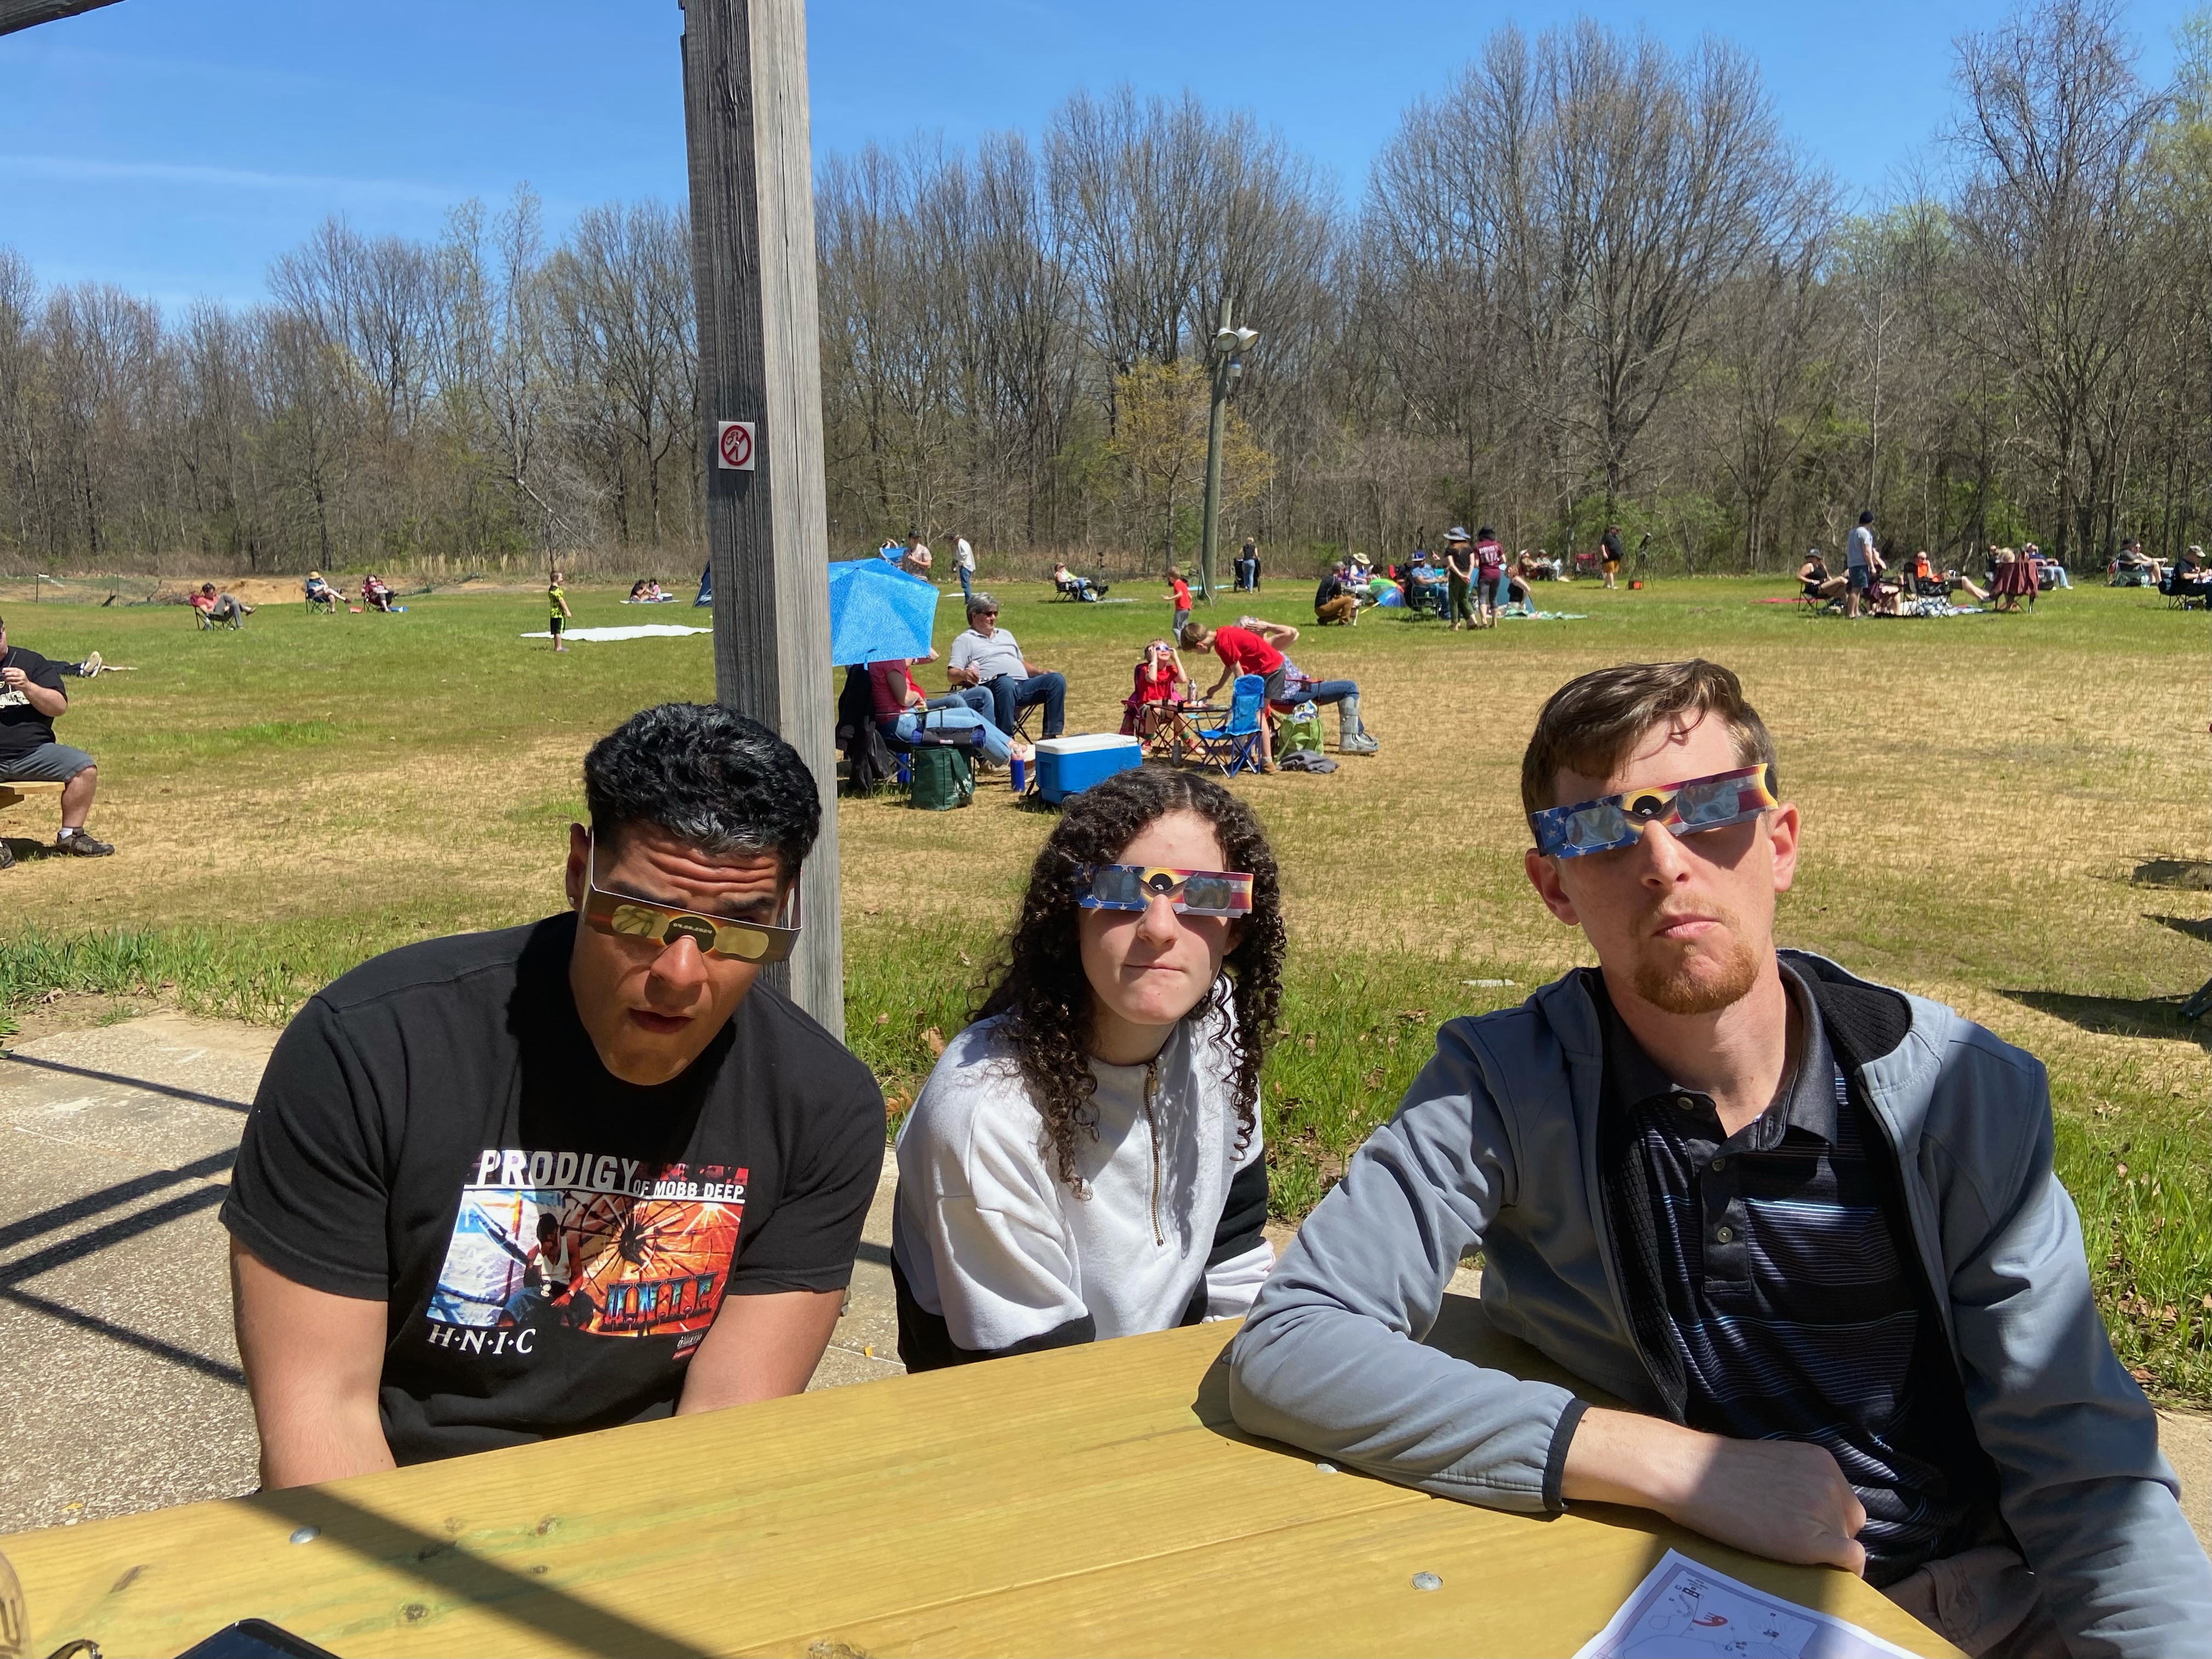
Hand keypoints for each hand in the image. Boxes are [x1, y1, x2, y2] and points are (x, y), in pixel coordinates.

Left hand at [0, 666, 23, 687]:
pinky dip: (9, 683)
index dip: (8, 669)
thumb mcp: (19, 674)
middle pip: (14, 673)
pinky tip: (7, 682)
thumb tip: (4, 670)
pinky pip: (13, 683)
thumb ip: (12, 672)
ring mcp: (21, 680)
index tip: (3, 669)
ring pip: (13, 678)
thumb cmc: (21, 679)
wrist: (27, 686)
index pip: (14, 669)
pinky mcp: (20, 684)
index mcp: (21, 672)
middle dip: (8, 673)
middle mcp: (22, 675)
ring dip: (8, 678)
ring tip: (5, 679)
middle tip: (4, 674)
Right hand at [1562, 1408, 1866, 1574]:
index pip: (1842, 1499)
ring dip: (1825, 1551)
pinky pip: (1851, 1559)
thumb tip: (1802, 1510)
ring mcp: (1823, 1510)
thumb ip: (1797, 1481)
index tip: (1803, 1530)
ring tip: (1788, 1555)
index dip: (1826, 1518)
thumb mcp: (1770, 1464)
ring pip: (1847, 1541)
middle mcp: (1830, 1482)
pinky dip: (1843, 1570)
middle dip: (1830, 1533)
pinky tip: (1818, 1572)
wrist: (1689, 1476)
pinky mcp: (1812, 1540)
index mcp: (1821, 1461)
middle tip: (1793, 1543)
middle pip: (1849, 1520)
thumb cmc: (1715, 1471)